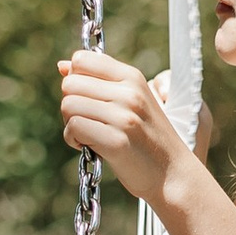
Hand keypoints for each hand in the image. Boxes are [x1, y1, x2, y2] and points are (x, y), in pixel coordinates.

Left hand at [60, 51, 187, 206]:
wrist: (173, 174)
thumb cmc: (147, 139)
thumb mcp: (131, 102)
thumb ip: (98, 81)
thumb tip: (61, 66)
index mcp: (133, 77)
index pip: (82, 60)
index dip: (74, 80)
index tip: (86, 99)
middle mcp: (129, 92)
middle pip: (70, 84)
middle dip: (70, 104)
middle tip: (86, 122)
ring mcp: (123, 116)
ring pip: (68, 105)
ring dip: (70, 124)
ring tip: (88, 136)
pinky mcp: (116, 141)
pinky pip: (74, 127)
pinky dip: (73, 139)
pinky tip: (87, 147)